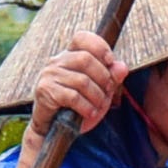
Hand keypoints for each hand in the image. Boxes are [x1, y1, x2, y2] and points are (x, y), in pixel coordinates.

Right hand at [17, 30, 127, 167]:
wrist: (54, 129)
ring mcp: (49, 75)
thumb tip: (122, 67)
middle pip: (86, 59)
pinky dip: (86, 107)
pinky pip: (72, 96)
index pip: (82, 38)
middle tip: (108, 92)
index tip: (110, 61)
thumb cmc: (78, 107)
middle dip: (103, 78)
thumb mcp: (100, 91)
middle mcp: (57, 61)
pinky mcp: (45, 91)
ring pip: (82, 80)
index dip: (99, 46)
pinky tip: (89, 113)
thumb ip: (111, 78)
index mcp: (70, 55)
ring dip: (97, 97)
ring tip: (99, 106)